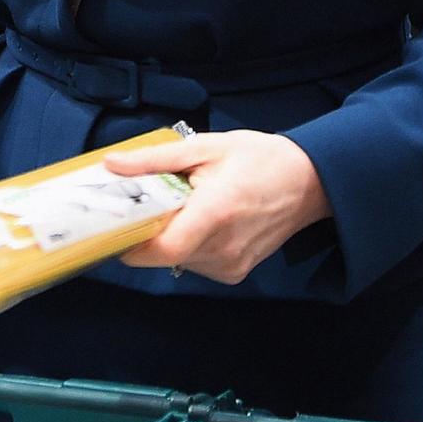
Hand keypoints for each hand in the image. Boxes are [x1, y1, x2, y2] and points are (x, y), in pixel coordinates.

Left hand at [102, 130, 331, 284]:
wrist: (311, 182)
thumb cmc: (259, 159)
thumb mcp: (205, 147)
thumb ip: (155, 159)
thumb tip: (111, 164)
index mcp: (216, 212)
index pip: (162, 248)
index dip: (131, 243)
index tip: (116, 226)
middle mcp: (224, 247)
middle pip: (163, 255)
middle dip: (147, 233)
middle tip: (150, 206)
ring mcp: (231, 265)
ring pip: (176, 260)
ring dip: (169, 238)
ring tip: (185, 209)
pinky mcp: (234, 273)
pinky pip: (193, 264)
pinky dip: (187, 245)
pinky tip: (203, 223)